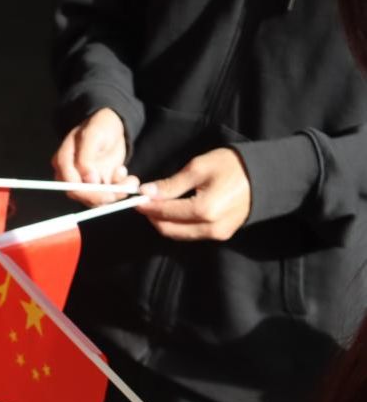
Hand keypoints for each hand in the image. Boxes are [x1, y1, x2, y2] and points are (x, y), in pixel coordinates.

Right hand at [52, 108, 137, 206]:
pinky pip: (107, 196)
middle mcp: (71, 175)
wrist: (112, 127)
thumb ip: (86, 157)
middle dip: (105, 195)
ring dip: (116, 193)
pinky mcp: (98, 185)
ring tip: (131, 181)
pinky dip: (121, 190)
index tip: (106, 188)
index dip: (86, 190)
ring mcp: (84, 182)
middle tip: (125, 188)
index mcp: (63, 161)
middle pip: (82, 195)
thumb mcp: (93, 135)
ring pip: (96, 199)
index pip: (69, 183)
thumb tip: (88, 179)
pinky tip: (129, 178)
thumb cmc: (99, 126)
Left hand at [137, 148, 251, 240]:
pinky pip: (191, 234)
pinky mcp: (222, 234)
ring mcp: (218, 234)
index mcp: (204, 210)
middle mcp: (210, 228)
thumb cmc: (232, 166)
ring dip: (164, 222)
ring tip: (157, 205)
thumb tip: (146, 193)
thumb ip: (171, 184)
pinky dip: (178, 225)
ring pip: (179, 234)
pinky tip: (174, 210)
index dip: (146, 207)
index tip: (134, 199)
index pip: (165, 213)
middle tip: (145, 202)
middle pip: (168, 229)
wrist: (266, 175)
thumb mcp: (199, 168)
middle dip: (152, 217)